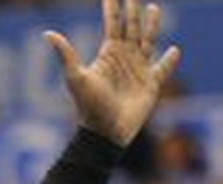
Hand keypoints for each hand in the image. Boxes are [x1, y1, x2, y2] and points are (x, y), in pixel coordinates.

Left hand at [46, 0, 181, 146]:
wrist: (106, 132)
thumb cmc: (89, 107)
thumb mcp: (76, 78)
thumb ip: (66, 55)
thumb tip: (47, 33)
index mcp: (108, 54)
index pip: (113, 24)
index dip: (113, 7)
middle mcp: (124, 58)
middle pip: (131, 28)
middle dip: (133, 11)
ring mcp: (138, 70)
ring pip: (148, 41)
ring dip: (151, 26)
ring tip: (153, 8)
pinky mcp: (151, 85)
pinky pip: (162, 69)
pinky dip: (169, 61)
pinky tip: (175, 50)